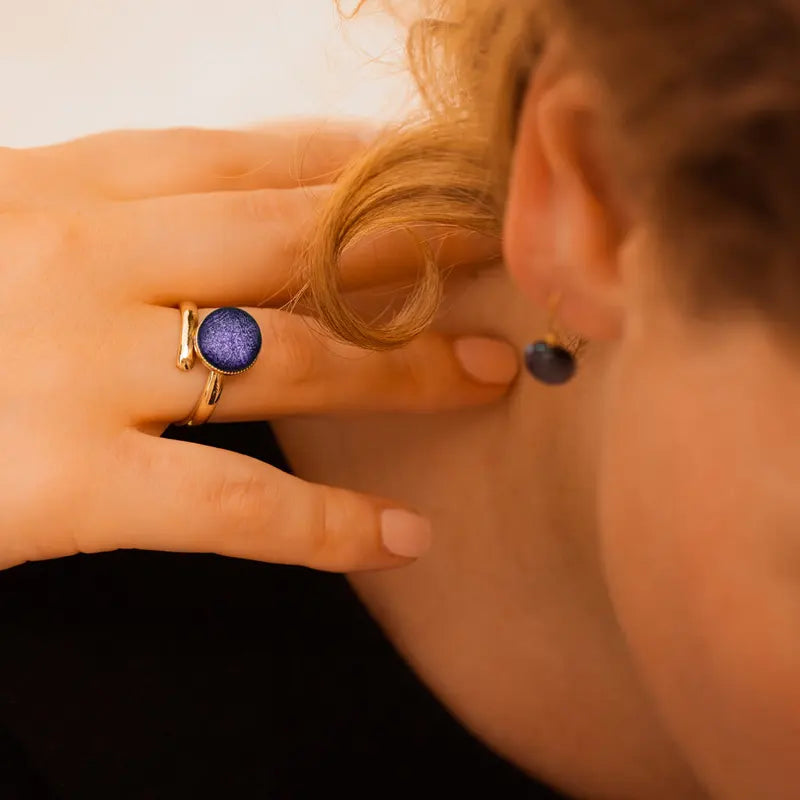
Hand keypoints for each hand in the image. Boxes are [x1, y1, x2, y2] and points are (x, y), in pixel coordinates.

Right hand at [0, 121, 518, 571]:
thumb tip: (247, 210)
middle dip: (416, 254)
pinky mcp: (60, 483)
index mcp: (80, 185)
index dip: (369, 169)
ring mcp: (78, 367)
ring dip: (403, 372)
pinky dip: (327, 529)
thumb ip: (129, 211)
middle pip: (300, 244)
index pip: (261, 160)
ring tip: (486, 377)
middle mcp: (92, 258)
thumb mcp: (23, 218)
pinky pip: (231, 509)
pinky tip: (403, 537)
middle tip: (509, 266)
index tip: (449, 179)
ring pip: (289, 362)